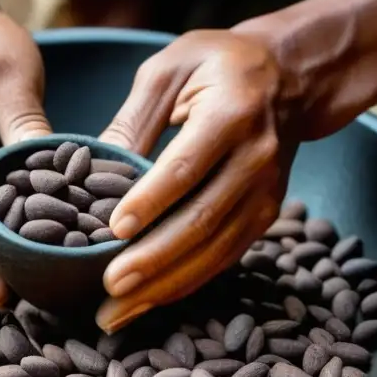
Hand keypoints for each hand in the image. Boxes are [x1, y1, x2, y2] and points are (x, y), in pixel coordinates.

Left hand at [96, 30, 303, 331]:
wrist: (289, 79)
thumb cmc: (217, 65)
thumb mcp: (170, 68)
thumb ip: (133, 117)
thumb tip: (87, 168)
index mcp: (233, 113)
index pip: (188, 166)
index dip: (151, 200)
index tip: (113, 229)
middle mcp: (257, 158)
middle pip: (203, 219)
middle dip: (154, 259)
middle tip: (109, 287)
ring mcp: (266, 193)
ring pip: (215, 250)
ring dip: (166, 285)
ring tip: (117, 311)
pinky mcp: (265, 216)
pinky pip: (224, 257)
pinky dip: (186, 283)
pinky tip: (149, 301)